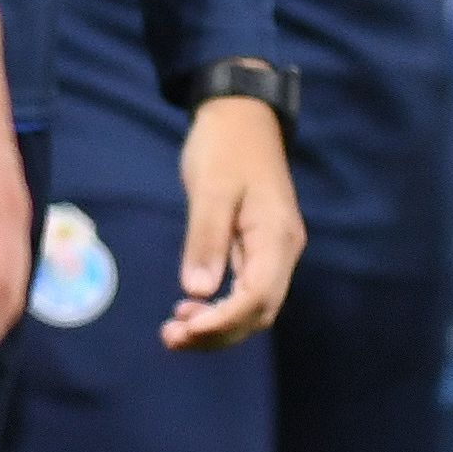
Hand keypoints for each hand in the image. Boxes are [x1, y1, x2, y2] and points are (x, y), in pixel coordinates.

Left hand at [161, 93, 304, 350]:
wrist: (241, 114)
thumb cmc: (225, 146)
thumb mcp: (210, 189)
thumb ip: (205, 239)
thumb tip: (196, 291)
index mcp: (276, 235)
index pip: (256, 297)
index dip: (222, 322)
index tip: (184, 330)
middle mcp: (283, 249)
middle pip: (258, 311)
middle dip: (217, 333)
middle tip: (170, 337)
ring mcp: (274, 250)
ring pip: (253, 307)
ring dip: (217, 326)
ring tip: (175, 330)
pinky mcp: (260, 247)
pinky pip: (246, 291)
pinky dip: (220, 308)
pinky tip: (191, 307)